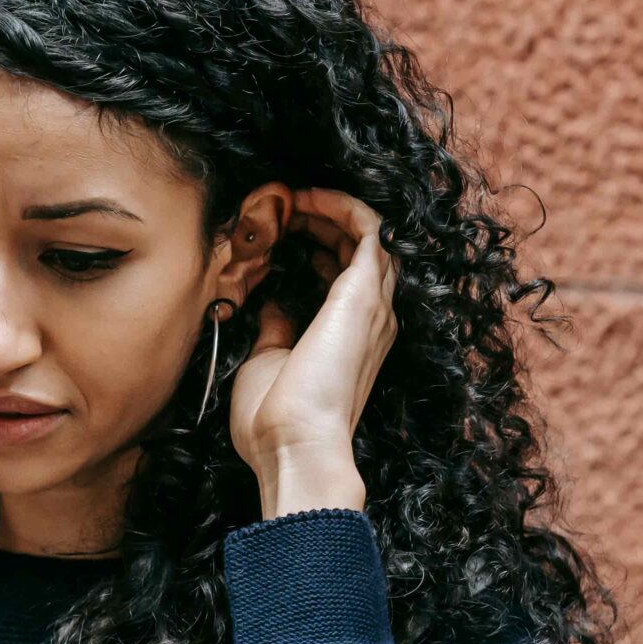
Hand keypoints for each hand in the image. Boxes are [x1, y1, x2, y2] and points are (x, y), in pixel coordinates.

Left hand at [228, 190, 397, 518]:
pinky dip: (341, 205)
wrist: (293, 446)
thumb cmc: (275, 420)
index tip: (283, 232)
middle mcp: (373, 318)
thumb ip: (276, 330)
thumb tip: (274, 306)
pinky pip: (368, 227)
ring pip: (369, 234)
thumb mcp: (269, 363)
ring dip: (333, 208)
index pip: (347, 275)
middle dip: (326, 221)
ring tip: (296, 197)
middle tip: (286, 208)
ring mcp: (372, 305)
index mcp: (351, 337)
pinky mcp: (362, 294)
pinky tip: (308, 197)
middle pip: (362, 250)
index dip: (320, 245)